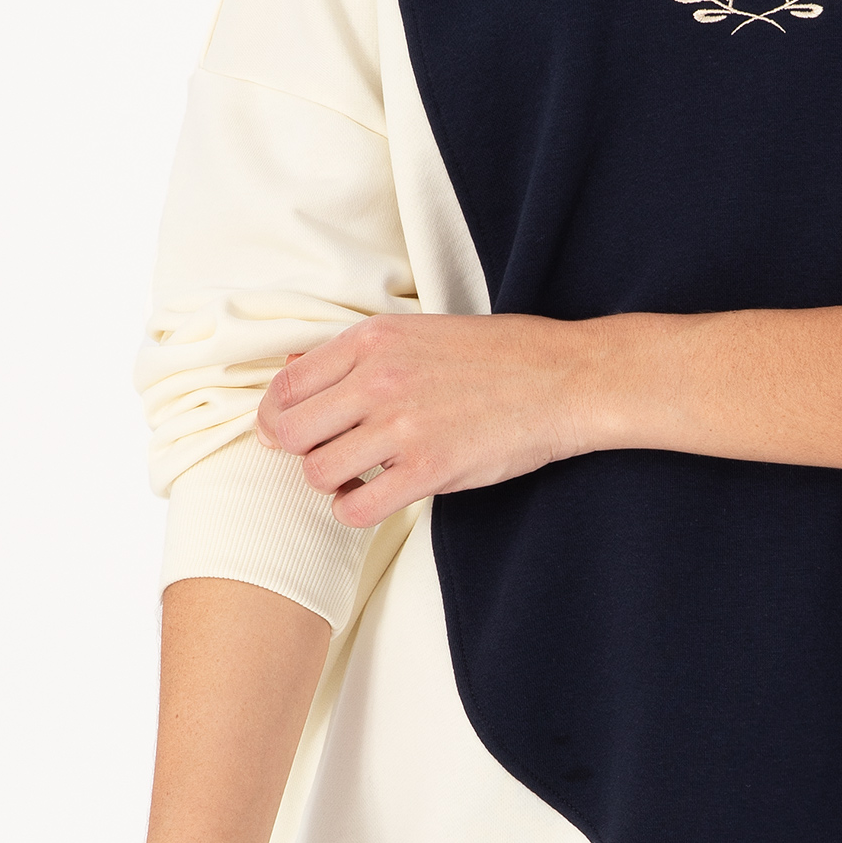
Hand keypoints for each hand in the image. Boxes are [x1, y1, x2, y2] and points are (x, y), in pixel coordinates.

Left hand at [257, 310, 594, 528]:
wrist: (564, 378)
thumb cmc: (497, 355)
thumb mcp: (419, 332)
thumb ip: (358, 355)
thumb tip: (292, 374)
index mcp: (373, 339)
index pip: (286, 386)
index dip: (277, 417)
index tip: (289, 432)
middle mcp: (379, 380)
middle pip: (289, 432)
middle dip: (298, 452)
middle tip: (325, 454)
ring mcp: (403, 426)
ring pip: (317, 473)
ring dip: (331, 482)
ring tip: (358, 475)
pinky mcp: (429, 470)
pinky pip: (356, 508)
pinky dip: (355, 510)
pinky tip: (376, 495)